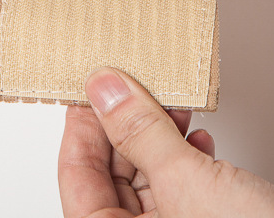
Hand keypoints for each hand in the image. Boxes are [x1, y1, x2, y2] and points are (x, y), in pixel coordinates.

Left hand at [58, 67, 273, 216]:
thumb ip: (141, 132)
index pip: (76, 174)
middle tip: (134, 84)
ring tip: (172, 105)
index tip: (93, 84)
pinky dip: (183, 159)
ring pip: (144, 178)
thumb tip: (104, 90)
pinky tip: (197, 139)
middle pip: (108, 173)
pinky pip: (175, 190)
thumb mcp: (187, 182)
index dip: (82, 124)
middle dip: (125, 125)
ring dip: (157, 137)